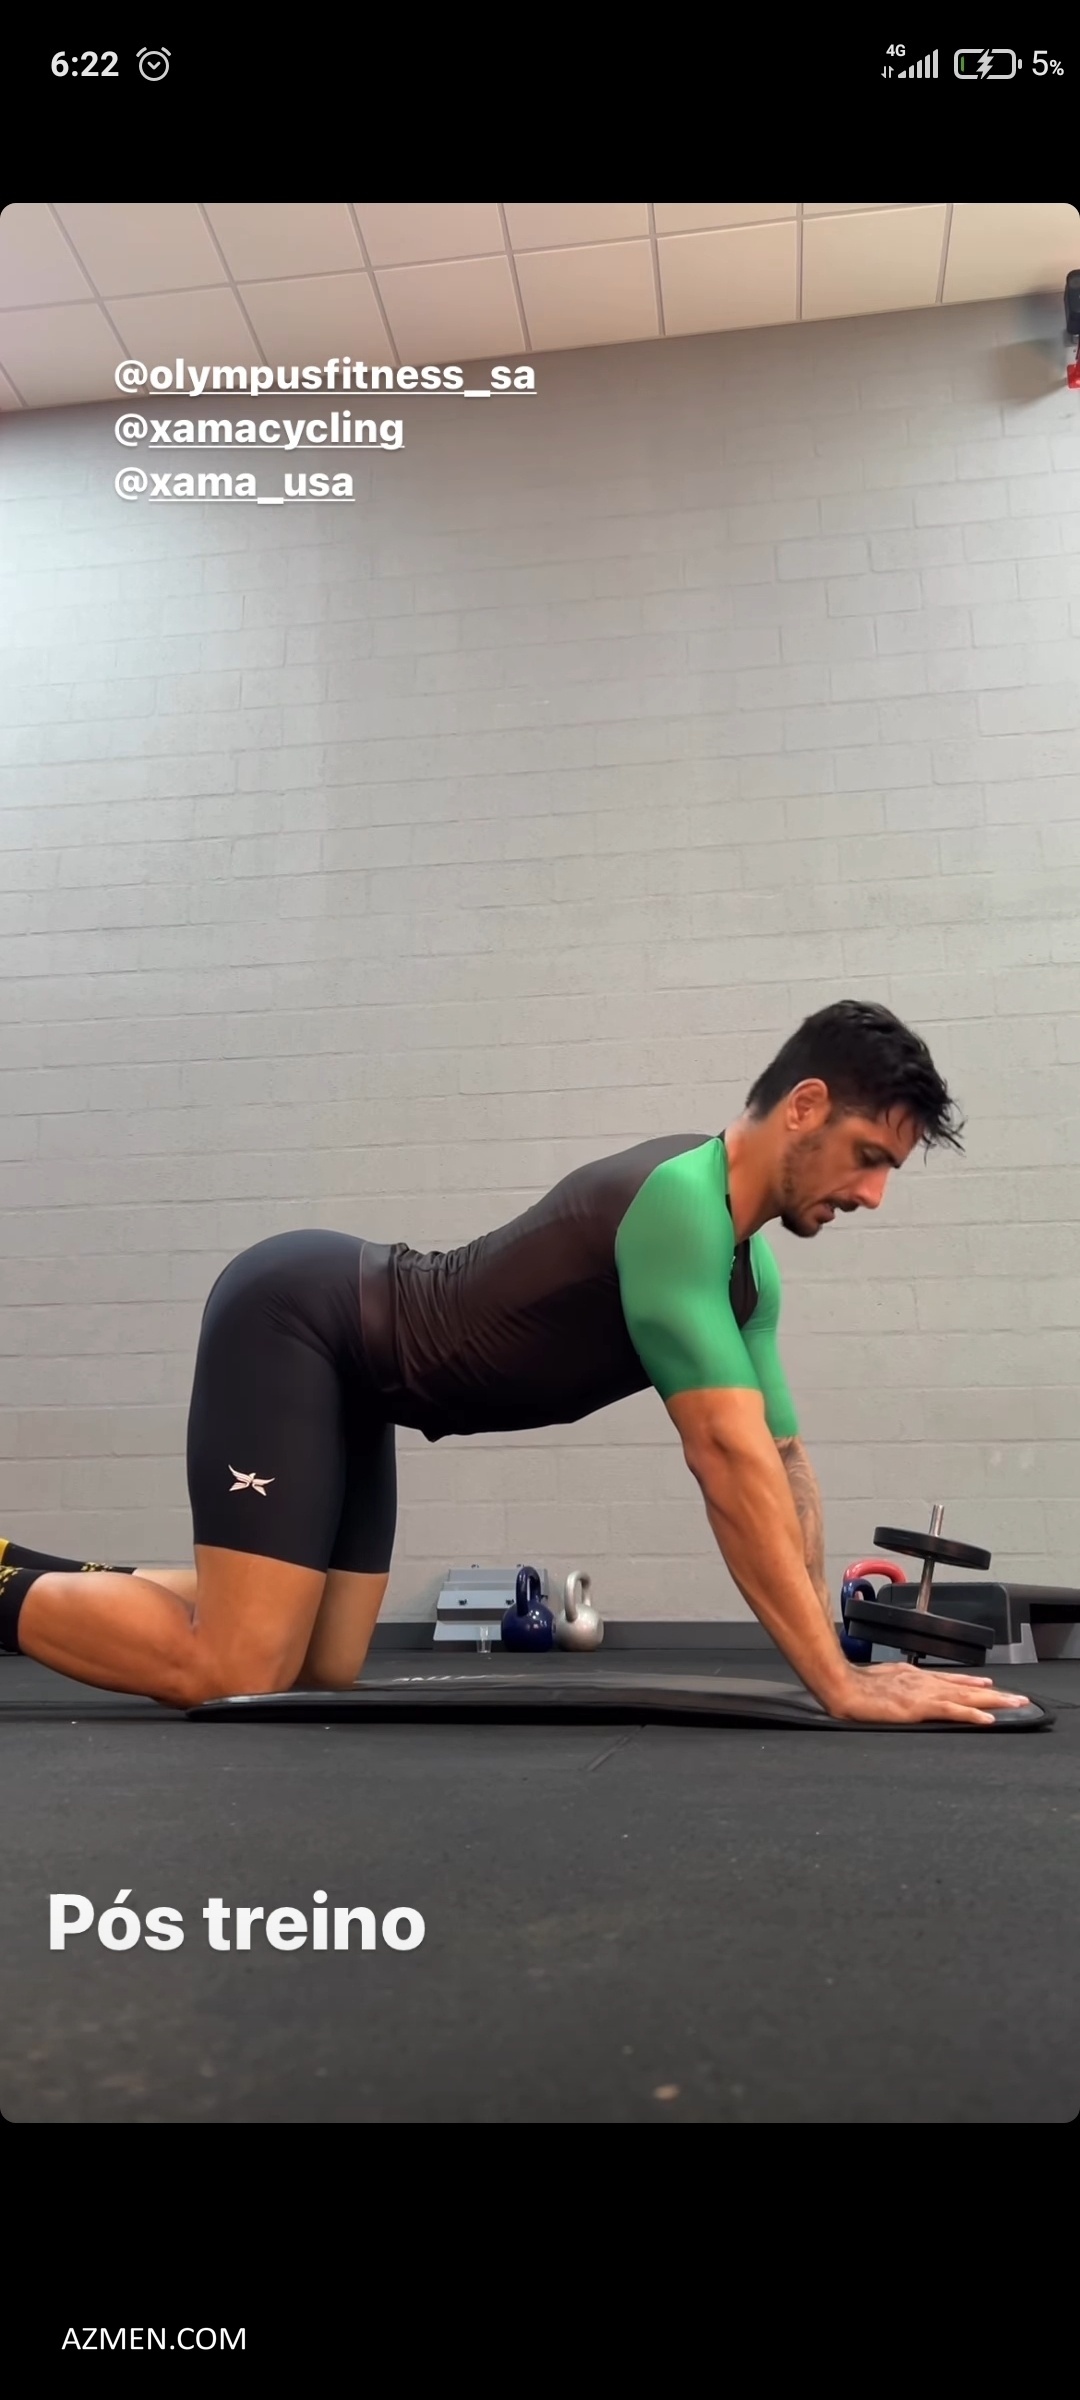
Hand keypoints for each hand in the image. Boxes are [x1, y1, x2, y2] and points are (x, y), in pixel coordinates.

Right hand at [829, 1662, 1030, 1726]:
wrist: (842, 1686)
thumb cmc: (855, 1687)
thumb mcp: (881, 1683)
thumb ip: (896, 1688)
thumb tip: (902, 1695)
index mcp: (914, 1676)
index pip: (950, 1680)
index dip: (972, 1682)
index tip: (989, 1683)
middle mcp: (923, 1681)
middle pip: (966, 1686)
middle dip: (994, 1692)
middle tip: (1018, 1698)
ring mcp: (923, 1693)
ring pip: (966, 1695)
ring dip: (993, 1700)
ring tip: (1014, 1704)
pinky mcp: (918, 1707)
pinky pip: (951, 1710)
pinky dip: (971, 1713)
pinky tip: (986, 1718)